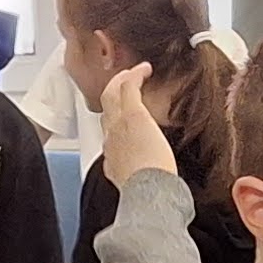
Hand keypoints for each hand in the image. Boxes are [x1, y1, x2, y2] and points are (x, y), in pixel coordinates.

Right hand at [98, 63, 176, 182]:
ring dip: (122, 81)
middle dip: (113, 95)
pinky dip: (135, 75)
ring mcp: (119, 125)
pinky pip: (128, 86)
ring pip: (112, 94)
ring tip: (133, 73)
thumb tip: (155, 187)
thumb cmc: (148, 193)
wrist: (146, 192)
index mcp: (112, 159)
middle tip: (123, 85)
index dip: (115, 124)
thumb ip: (142, 184)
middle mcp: (111, 139)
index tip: (124, 121)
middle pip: (106, 110)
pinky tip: (145, 69)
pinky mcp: (133, 114)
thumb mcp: (138, 190)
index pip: (109, 136)